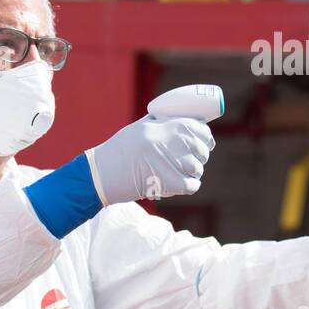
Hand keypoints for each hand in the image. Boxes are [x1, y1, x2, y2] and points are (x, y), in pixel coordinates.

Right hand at [87, 115, 213, 204]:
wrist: (103, 172)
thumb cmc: (121, 149)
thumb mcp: (142, 127)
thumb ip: (164, 124)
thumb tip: (190, 123)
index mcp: (168, 124)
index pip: (201, 129)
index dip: (205, 137)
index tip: (204, 142)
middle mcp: (172, 140)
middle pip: (202, 150)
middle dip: (198, 157)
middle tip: (187, 161)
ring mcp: (172, 161)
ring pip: (197, 169)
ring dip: (192, 173)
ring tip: (177, 173)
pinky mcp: (169, 182)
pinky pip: (192, 185)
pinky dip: (189, 186)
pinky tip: (181, 184)